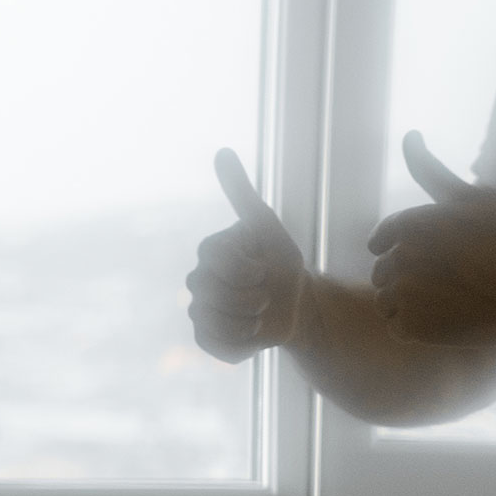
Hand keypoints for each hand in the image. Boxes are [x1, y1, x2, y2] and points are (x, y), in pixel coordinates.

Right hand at [187, 148, 313, 362]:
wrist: (297, 303)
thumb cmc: (280, 260)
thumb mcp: (266, 225)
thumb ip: (240, 192)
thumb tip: (221, 151)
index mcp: (209, 251)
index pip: (214, 260)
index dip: (245, 270)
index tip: (264, 269)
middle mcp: (198, 279)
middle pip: (211, 293)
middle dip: (249, 297)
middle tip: (267, 295)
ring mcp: (200, 309)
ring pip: (210, 320)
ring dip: (246, 321)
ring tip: (261, 315)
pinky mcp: (207, 337)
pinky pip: (212, 344)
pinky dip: (239, 343)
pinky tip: (254, 333)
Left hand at [366, 132, 495, 345]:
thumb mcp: (470, 199)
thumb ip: (430, 170)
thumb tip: (408, 134)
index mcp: (410, 225)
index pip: (381, 239)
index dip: (400, 249)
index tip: (428, 260)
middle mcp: (403, 257)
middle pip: (383, 271)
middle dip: (408, 276)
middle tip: (450, 282)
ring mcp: (407, 294)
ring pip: (386, 300)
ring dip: (409, 303)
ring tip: (450, 301)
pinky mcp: (414, 328)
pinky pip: (397, 326)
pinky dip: (416, 328)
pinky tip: (447, 320)